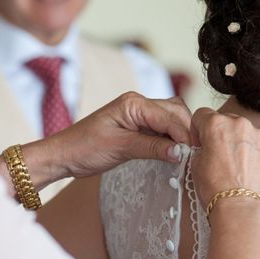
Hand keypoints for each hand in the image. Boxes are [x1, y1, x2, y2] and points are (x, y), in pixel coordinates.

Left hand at [48, 92, 191, 179]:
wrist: (62, 155)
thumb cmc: (83, 148)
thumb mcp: (120, 148)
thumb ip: (152, 148)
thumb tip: (181, 152)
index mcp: (134, 103)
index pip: (170, 116)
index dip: (185, 135)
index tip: (196, 154)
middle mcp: (139, 104)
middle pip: (176, 113)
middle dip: (188, 132)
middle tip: (196, 155)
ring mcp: (139, 115)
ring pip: (172, 120)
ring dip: (182, 135)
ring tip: (188, 155)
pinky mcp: (138, 127)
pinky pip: (162, 130)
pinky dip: (172, 140)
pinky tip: (175, 153)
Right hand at [189, 108, 259, 213]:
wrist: (242, 209)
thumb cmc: (216, 189)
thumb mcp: (195, 165)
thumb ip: (201, 148)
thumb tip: (207, 147)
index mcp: (216, 125)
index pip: (202, 115)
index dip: (198, 130)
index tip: (200, 142)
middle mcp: (240, 124)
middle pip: (225, 121)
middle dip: (220, 134)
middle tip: (218, 155)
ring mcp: (259, 135)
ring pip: (244, 132)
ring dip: (238, 143)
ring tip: (236, 166)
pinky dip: (254, 152)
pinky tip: (249, 170)